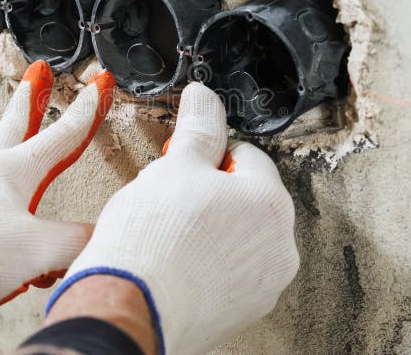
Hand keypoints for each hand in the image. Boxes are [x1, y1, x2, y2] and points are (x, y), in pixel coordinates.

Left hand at [0, 60, 115, 353]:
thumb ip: (73, 242)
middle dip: (30, 100)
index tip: (96, 83)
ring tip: (23, 157)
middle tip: (36, 74)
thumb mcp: (34, 251)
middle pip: (13, 127)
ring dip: (11, 151)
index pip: (60, 134)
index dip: (86, 109)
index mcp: (10, 170)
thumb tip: (95, 239)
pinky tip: (0, 228)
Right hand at [47, 83, 298, 354]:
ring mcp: (263, 285)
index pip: (246, 156)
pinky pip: (228, 273)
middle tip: (172, 201)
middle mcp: (279, 247)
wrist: (131, 307)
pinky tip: (175, 263)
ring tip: (170, 235)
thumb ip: (198, 127)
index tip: (183, 166)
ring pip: (237, 238)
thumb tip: (204, 97)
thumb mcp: (175, 166)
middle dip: (211, 194)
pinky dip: (207, 265)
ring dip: (210, 230)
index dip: (208, 155)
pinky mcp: (242, 312)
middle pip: (245, 199)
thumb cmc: (152, 240)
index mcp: (270, 203)